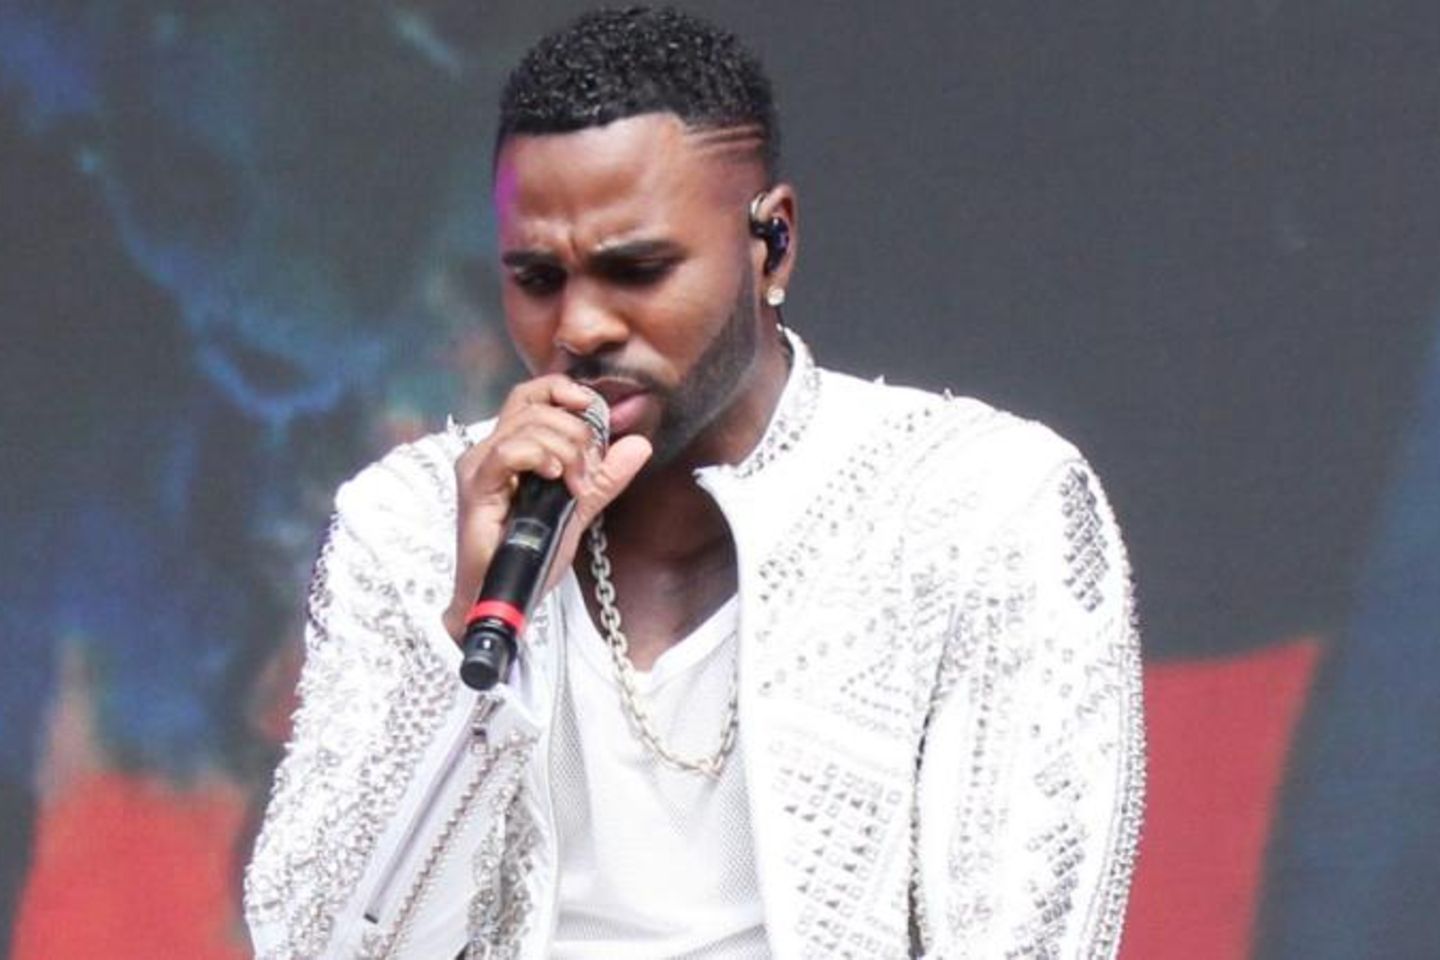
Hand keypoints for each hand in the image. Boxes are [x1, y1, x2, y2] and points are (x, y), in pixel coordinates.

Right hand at [442, 375, 651, 640]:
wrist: (505, 596)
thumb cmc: (532, 554)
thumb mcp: (578, 508)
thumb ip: (605, 476)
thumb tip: (640, 443)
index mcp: (511, 447)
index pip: (534, 395)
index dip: (566, 391)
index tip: (595, 412)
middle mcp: (490, 449)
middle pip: (534, 403)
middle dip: (576, 430)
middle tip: (589, 471)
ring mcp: (480, 466)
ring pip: (527, 424)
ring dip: (565, 448)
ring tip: (575, 484)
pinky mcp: (476, 487)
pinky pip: (509, 451)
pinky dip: (539, 456)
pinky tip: (555, 478)